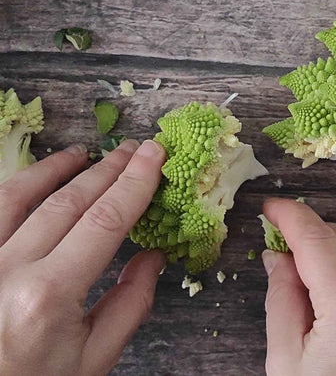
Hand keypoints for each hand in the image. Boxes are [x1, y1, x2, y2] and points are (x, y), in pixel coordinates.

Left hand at [0, 139, 165, 375]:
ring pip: (17, 196)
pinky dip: (16, 189)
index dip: (134, 182)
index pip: (104, 220)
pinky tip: (36, 180)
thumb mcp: (91, 363)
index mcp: (47, 297)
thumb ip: (129, 305)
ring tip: (83, 154)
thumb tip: (153, 255)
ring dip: (56, 168)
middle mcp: (6, 272)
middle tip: (132, 149)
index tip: (154, 153)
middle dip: (106, 170)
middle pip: (67, 202)